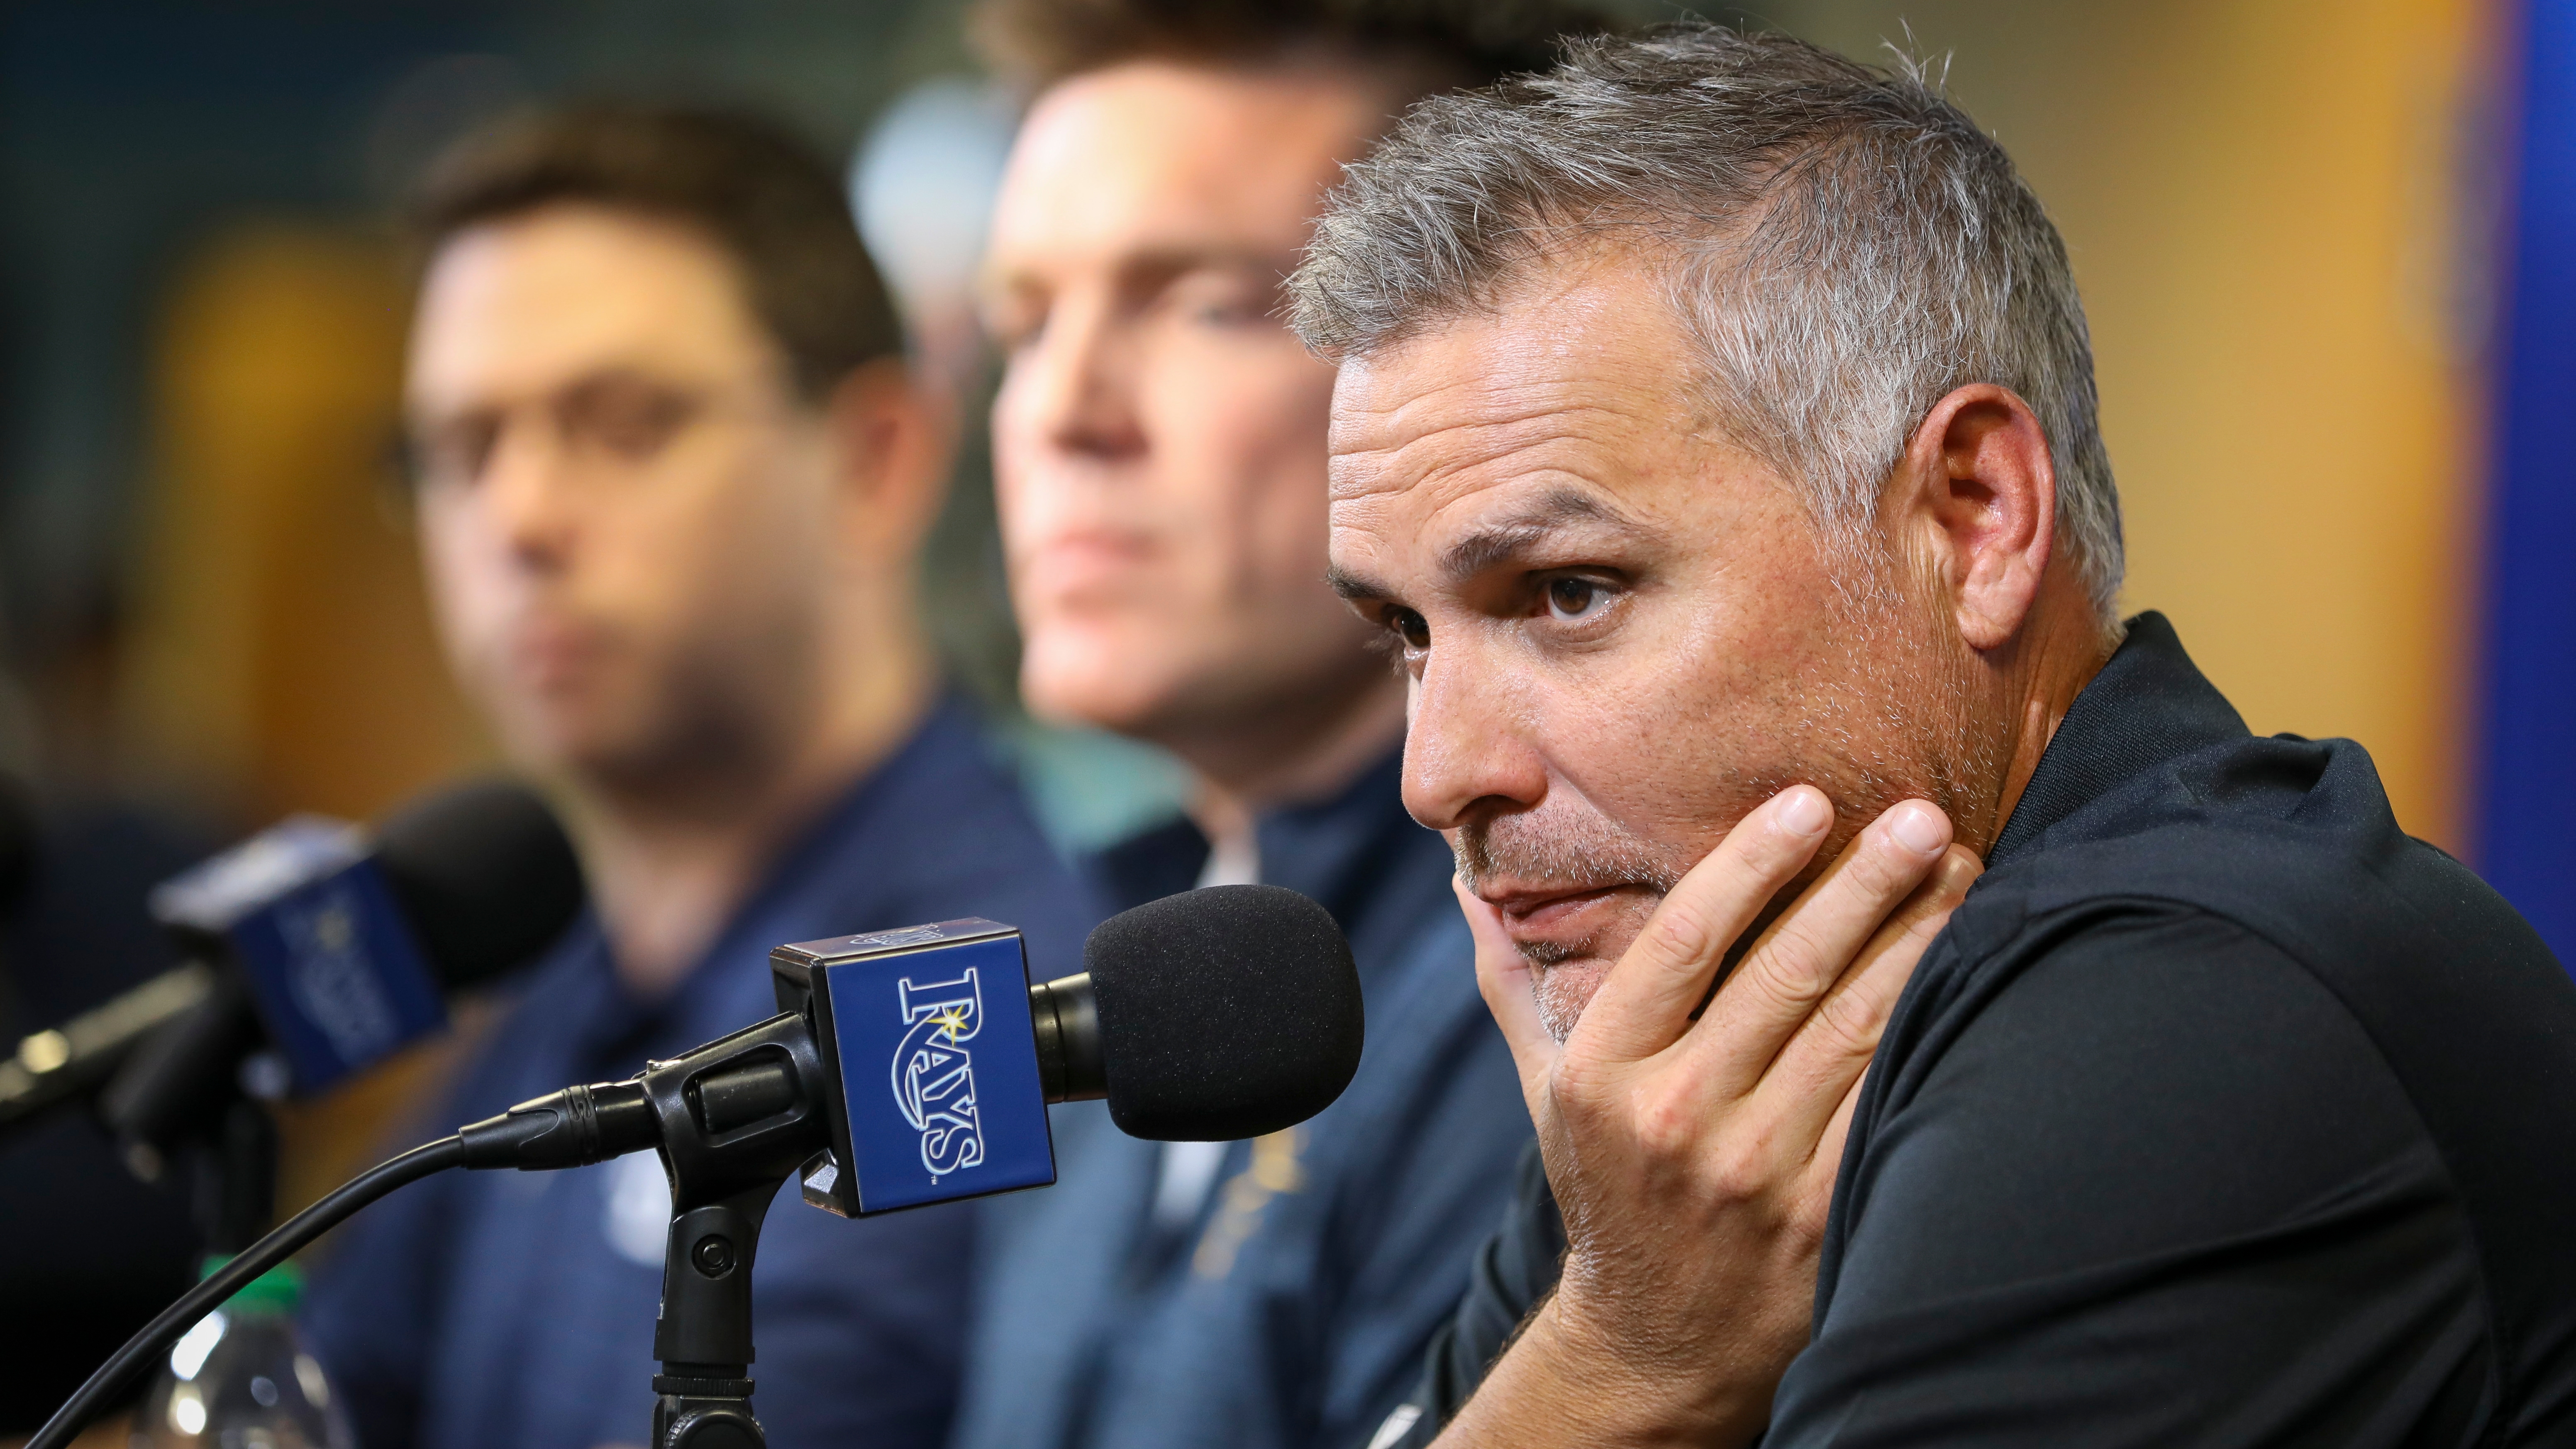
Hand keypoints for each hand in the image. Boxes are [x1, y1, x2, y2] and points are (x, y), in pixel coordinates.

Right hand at [1439, 787, 1981, 1447]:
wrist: (1656, 1342)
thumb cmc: (1609, 1185)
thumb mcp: (1545, 1086)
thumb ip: (1514, 977)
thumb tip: (1468, 876)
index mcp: (1602, 1071)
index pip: (1684, 941)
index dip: (1750, 863)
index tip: (1807, 799)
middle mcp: (1674, 1117)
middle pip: (1786, 973)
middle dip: (1864, 882)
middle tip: (1920, 814)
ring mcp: (1754, 1171)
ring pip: (1853, 1028)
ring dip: (1917, 940)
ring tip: (1961, 868)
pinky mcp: (1823, 1216)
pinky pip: (1887, 1101)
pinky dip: (1932, 1029)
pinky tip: (1971, 975)